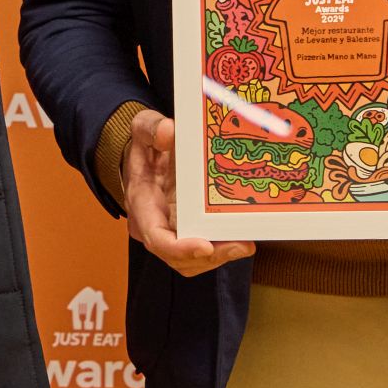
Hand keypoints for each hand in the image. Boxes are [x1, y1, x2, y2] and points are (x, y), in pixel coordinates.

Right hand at [123, 110, 254, 277]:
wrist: (146, 153)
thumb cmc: (145, 144)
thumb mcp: (143, 127)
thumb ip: (152, 128)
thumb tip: (168, 132)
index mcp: (142, 205)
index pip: (156, 238)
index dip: (179, 248)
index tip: (204, 246)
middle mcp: (155, 226)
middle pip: (180, 258)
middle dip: (211, 257)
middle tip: (241, 245)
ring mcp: (173, 231)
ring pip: (194, 260)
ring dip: (221, 257)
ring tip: (246, 245)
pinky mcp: (189, 229)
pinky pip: (204, 249)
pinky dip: (222, 248)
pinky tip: (243, 238)